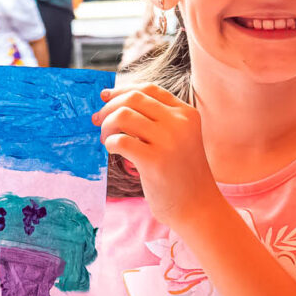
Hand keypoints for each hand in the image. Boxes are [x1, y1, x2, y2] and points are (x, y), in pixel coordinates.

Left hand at [94, 85, 222, 228]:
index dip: (122, 90)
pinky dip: (110, 143)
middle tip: (98, 120)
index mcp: (186, 114)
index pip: (149, 89)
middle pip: (133, 98)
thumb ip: (156, 120)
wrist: (198, 207)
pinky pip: (120, 141)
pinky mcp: (155, 161)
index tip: (105, 97)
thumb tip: (112, 102)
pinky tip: (112, 151)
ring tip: (105, 140)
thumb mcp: (178, 138)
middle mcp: (179, 123)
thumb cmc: (181, 174)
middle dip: (109, 106)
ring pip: (123, 115)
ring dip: (106, 125)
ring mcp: (168, 141)